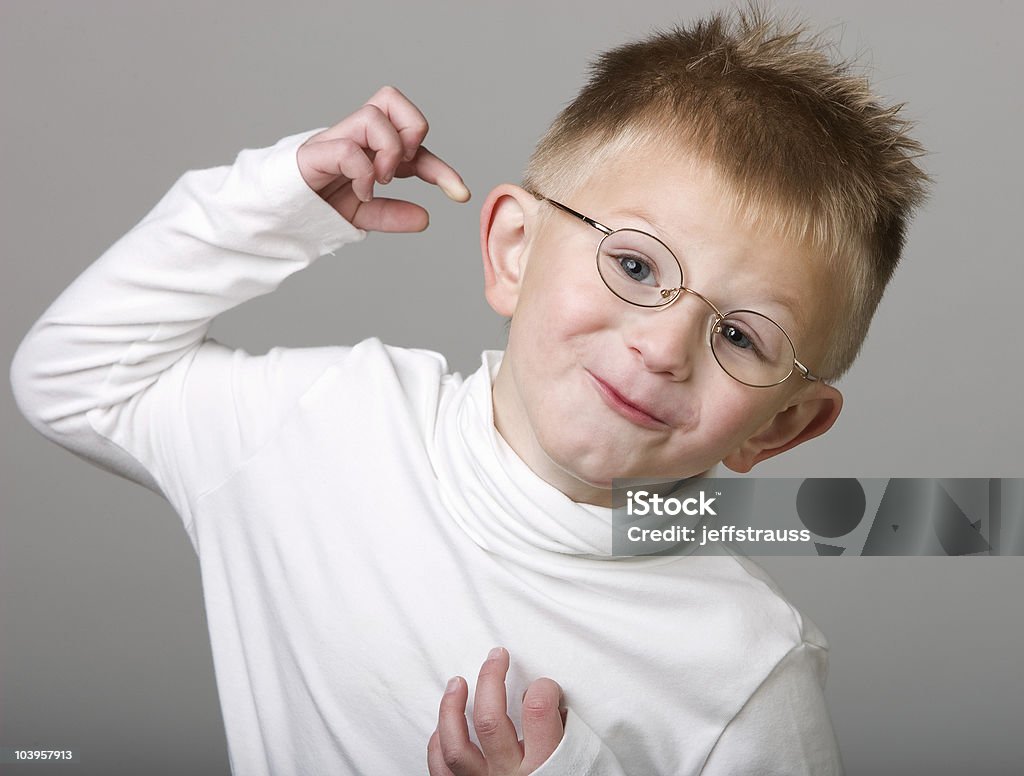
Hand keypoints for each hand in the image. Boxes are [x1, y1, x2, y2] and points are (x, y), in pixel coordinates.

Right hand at [297, 85, 469, 232]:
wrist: (279, 215)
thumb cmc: (318, 204)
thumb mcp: (363, 215)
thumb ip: (391, 215)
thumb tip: (426, 219)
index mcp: (371, 149)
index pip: (414, 142)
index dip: (441, 167)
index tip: (459, 194)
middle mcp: (355, 138)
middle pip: (390, 98)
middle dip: (412, 129)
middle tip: (407, 166)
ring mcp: (335, 140)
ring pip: (373, 115)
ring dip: (389, 150)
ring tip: (383, 180)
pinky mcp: (315, 154)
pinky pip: (348, 148)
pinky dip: (363, 172)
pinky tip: (361, 193)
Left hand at [428, 647, 566, 775]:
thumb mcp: (578, 765)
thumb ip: (563, 735)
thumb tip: (552, 702)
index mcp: (545, 767)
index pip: (539, 710)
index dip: (542, 686)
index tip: (544, 685)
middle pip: (489, 720)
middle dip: (490, 679)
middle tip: (496, 657)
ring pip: (455, 744)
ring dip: (451, 707)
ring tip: (457, 682)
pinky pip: (440, 770)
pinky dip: (437, 743)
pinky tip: (443, 725)